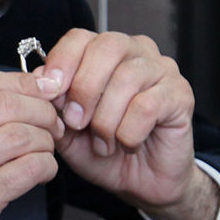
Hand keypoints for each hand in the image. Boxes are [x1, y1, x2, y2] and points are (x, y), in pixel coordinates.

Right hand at [0, 67, 64, 219]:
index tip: (41, 93)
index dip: (21, 83)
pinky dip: (45, 167)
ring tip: (46, 152)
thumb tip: (30, 84)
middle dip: (41, 111)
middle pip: (4, 104)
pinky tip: (42, 173)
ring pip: (19, 135)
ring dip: (45, 142)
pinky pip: (27, 170)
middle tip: (53, 126)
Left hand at [40, 29, 216, 219]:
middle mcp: (136, 53)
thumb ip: (53, 106)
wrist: (142, 183)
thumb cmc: (107, 152)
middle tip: (77, 123)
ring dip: (107, 119)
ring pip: (127, 78)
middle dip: (84, 88)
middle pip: (107, 47)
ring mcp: (162, 70)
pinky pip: (147, 105)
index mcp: (105, 54)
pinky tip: (127, 144)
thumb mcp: (68, 132)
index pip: (81, 37)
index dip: (62, 61)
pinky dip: (129, 132)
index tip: (51, 92)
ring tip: (104, 144)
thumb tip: (39, 82)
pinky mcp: (180, 95)